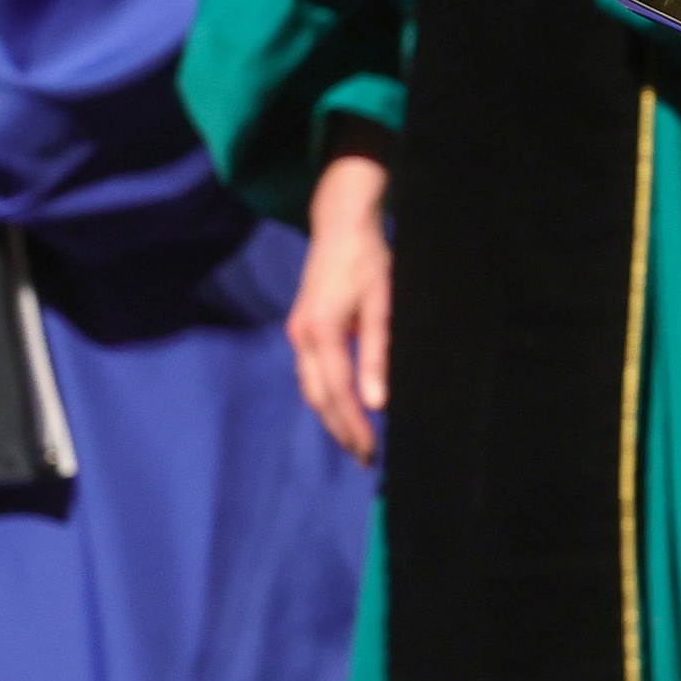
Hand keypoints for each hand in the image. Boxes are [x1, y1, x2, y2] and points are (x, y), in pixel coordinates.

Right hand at [287, 141, 393, 461]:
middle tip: (364, 457)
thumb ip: (377, 354)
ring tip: (356, 441)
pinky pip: (310, 374)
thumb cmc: (368, 260)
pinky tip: (343, 408)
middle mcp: (302, 336)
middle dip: (339, 429)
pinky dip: (326, 396)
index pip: (337, 392)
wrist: (341, 223)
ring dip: (331, 416)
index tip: (370, 451)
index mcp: (321, 331)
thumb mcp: (382, 305)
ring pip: (310, 388)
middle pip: (317, 397)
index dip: (353, 425)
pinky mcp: (302, 328)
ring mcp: (298, 332)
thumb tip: (377, 403)